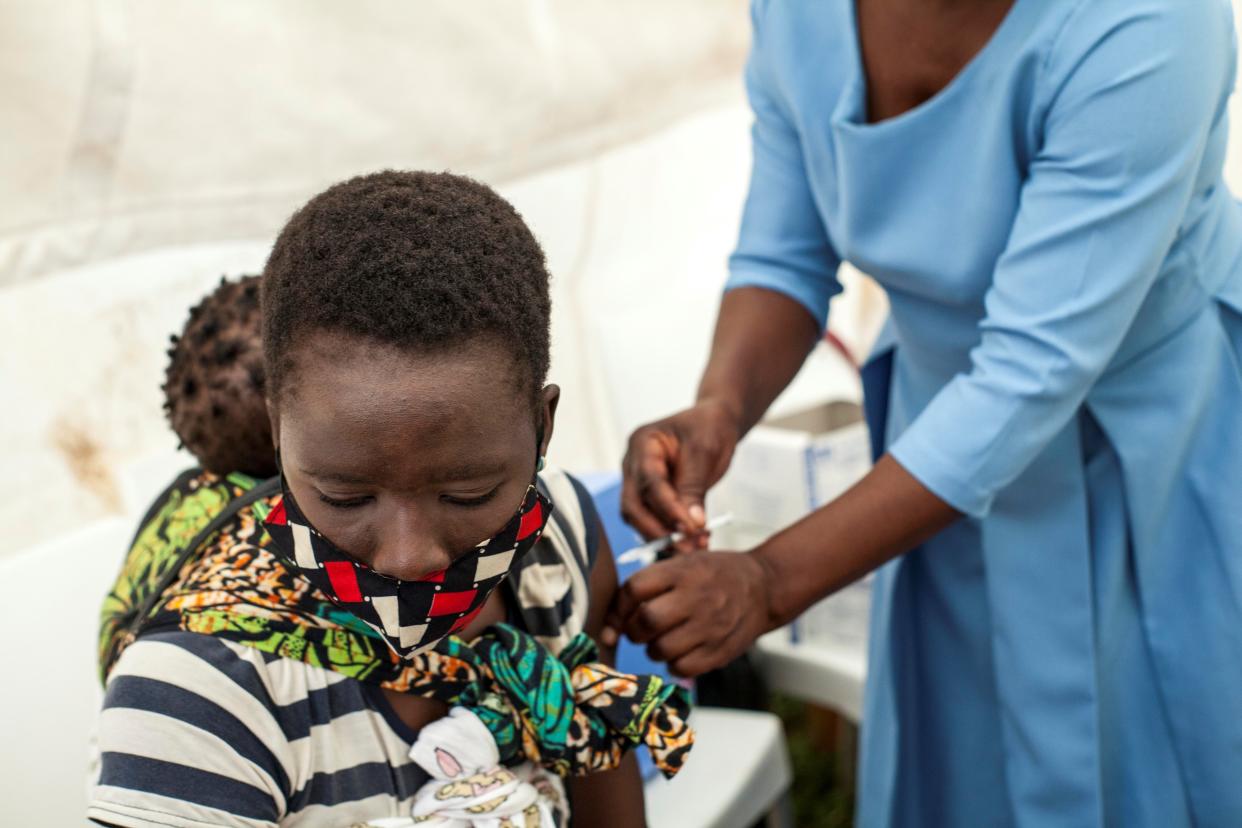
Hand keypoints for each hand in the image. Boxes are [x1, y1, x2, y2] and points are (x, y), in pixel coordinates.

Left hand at [602, 549, 778, 676]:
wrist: (764, 587)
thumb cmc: (713, 575)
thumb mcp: (684, 564)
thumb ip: (649, 586)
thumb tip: (610, 628)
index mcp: (683, 571)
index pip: (635, 589)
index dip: (618, 608)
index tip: (618, 619)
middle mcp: (696, 597)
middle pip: (646, 621)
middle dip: (634, 631)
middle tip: (640, 631)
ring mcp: (710, 626)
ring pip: (660, 649)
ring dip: (653, 649)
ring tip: (663, 640)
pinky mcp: (721, 651)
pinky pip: (682, 668)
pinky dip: (674, 664)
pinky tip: (681, 652)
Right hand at [620, 398, 740, 546]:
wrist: (713, 423)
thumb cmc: (708, 428)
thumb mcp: (705, 452)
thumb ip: (694, 487)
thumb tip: (691, 525)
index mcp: (642, 443)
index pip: (649, 482)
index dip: (668, 509)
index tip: (690, 529)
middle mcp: (633, 464)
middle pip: (633, 506)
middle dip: (658, 531)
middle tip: (688, 548)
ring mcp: (638, 481)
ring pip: (639, 518)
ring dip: (664, 537)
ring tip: (695, 547)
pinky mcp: (649, 496)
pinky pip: (652, 520)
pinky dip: (670, 533)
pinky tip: (693, 542)